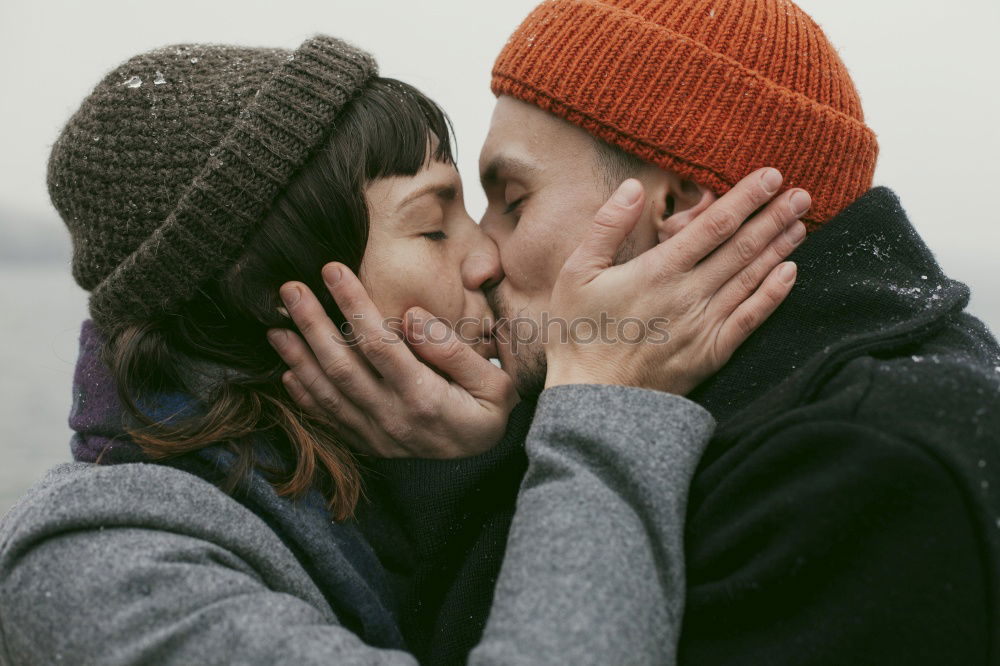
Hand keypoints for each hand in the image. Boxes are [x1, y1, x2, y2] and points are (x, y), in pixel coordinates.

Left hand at [268, 264, 517, 458]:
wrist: (482, 463)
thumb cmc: (487, 412)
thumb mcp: (493, 383)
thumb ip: (452, 349)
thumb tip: (411, 315)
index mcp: (424, 398)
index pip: (379, 343)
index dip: (352, 304)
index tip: (332, 270)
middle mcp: (393, 418)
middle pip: (342, 365)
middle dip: (312, 324)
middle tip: (289, 289)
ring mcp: (376, 434)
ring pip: (327, 392)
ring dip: (298, 358)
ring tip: (275, 327)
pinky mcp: (368, 443)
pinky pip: (329, 420)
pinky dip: (305, 396)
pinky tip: (288, 371)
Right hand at [545, 168, 806, 394]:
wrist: (593, 399)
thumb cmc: (580, 332)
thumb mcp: (577, 272)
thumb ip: (607, 226)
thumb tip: (634, 186)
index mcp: (658, 271)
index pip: (713, 225)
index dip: (745, 198)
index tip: (770, 175)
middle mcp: (688, 295)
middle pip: (741, 248)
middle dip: (773, 217)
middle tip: (802, 194)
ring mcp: (704, 326)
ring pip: (751, 278)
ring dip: (779, 248)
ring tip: (800, 223)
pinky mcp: (711, 354)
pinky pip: (750, 319)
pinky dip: (773, 294)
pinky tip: (791, 273)